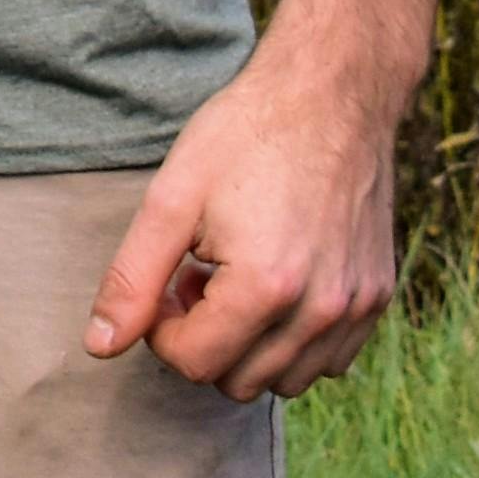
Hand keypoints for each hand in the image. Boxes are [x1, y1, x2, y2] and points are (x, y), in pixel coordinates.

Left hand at [86, 43, 403, 400]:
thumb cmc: (244, 137)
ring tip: (233, 276)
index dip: (161, 329)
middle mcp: (320, 310)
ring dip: (248, 345)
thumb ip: (132, 278)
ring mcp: (357, 308)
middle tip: (194, 274)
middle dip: (203, 338)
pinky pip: (330, 360)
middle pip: (237, 380)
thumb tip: (100, 346)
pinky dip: (294, 341)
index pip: (193, 363)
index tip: (164, 281)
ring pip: (285, 380)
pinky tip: (277, 283)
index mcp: (265, 288)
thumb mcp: (170, 199)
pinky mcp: (378, 298)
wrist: (330, 96)